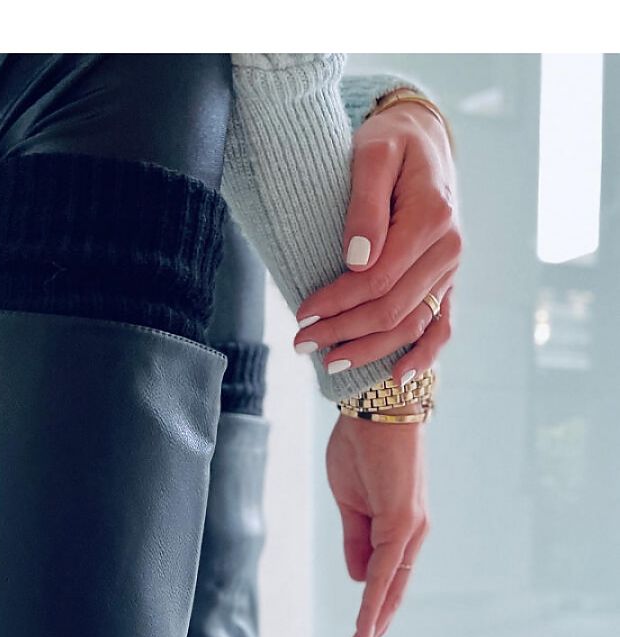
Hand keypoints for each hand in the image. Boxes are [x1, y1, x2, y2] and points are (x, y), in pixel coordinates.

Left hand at [293, 100, 460, 384]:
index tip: (302, 313)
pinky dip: (423, 355)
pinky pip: (442, 326)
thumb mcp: (372, 155)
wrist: (422, 142)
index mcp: (432, 218)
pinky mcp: (447, 281)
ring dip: (371, 350)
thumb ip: (365, 205)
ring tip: (328, 363)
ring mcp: (450, 270)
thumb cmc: (390, 145)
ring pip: (412, 325)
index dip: (339, 302)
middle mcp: (448, 249)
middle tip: (300, 343)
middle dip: (345, 331)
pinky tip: (398, 379)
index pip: (379, 279)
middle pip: (393, 308)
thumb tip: (356, 260)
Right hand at [326, 406, 428, 636]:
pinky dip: (376, 597)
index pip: (385, 578)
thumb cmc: (361, 446)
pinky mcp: (402, 520)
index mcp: (397, 527)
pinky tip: (368, 621)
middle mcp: (410, 532)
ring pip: (391, 585)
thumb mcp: (349, 502)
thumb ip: (356, 540)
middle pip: (393, 589)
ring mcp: (409, 527)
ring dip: (375, 620)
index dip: (374, 608)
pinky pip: (385, 568)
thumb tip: (357, 578)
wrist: (373, 405)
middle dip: (376, 626)